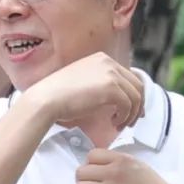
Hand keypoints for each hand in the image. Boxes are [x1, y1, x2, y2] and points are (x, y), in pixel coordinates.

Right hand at [24, 52, 143, 129]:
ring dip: (131, 114)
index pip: (128, 76)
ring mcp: (111, 74)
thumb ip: (99, 82)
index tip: (131, 109)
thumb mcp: (82, 80)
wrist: (45, 100)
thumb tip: (117, 97)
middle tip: (131, 121)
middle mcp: (109, 62)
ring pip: (136, 96)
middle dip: (137, 105)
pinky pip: (128, 105)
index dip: (133, 94)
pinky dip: (124, 116)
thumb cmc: (57, 95)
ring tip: (120, 125)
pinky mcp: (111, 88)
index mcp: (102, 59)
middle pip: (137, 85)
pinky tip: (113, 122)